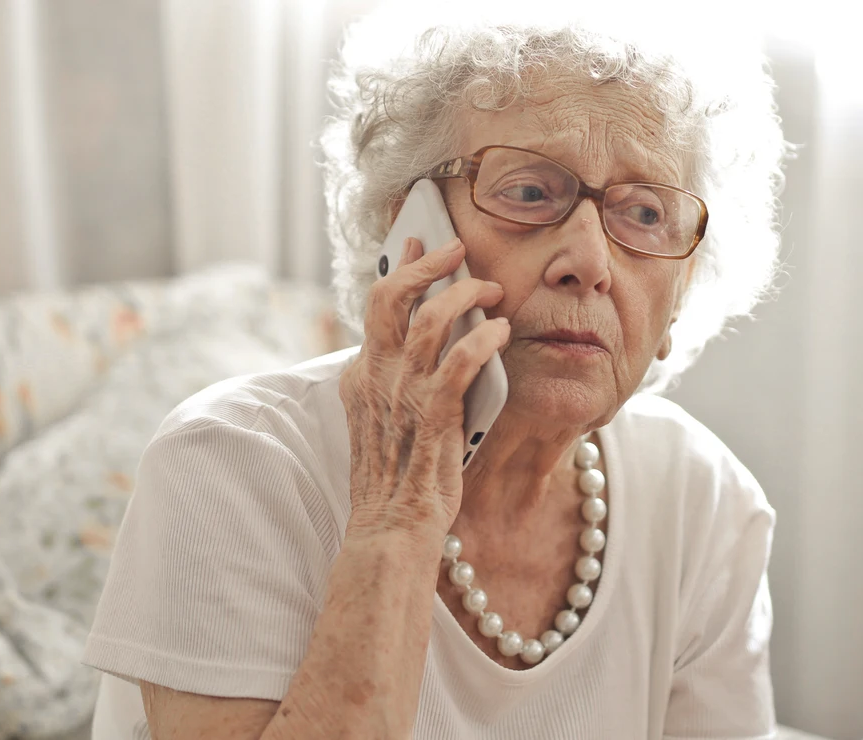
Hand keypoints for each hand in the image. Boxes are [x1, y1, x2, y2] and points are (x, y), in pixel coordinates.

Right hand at [339, 237, 507, 542]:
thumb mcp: (384, 419)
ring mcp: (402, 398)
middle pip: (393, 298)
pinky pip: (458, 363)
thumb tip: (418, 342)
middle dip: (428, 264)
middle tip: (457, 249)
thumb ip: (395, 380)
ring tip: (492, 292)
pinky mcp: (432, 419)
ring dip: (465, 296)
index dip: (401, 268)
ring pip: (428, 321)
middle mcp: (376, 379)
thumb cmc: (398, 478)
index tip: (419, 241)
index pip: (375, 305)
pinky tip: (501, 332)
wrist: (390, 531)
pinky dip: (482, 339)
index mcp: (362, 377)